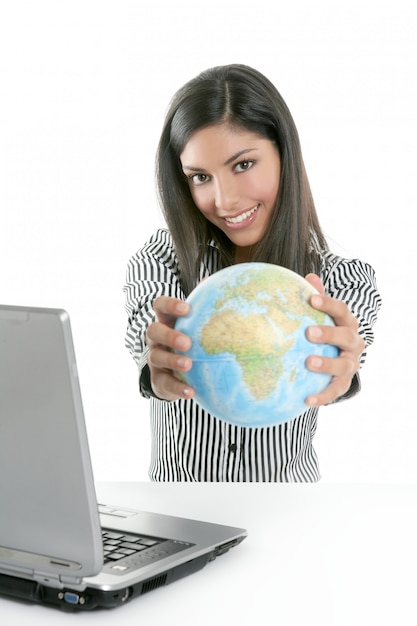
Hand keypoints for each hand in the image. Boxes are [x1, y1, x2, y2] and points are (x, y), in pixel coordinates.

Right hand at [146, 296, 195, 400]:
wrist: (175, 373)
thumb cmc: (190, 341)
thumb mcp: (196, 324)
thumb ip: (204, 306)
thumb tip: (217, 281)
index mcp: (166, 321)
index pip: (160, 306)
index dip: (170, 305)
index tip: (186, 308)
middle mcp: (156, 339)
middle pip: (153, 330)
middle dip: (169, 335)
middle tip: (187, 342)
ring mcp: (155, 359)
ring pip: (157, 357)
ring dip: (172, 360)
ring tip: (189, 364)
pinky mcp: (159, 380)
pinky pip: (165, 384)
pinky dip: (178, 388)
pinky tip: (192, 392)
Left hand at [303, 274, 364, 406]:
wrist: (340, 358)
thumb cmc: (325, 330)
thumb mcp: (322, 314)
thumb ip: (316, 296)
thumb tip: (308, 277)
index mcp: (347, 323)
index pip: (341, 310)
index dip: (328, 303)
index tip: (310, 297)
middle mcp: (353, 343)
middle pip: (346, 336)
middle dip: (329, 334)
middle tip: (309, 332)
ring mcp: (351, 364)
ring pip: (343, 365)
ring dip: (327, 364)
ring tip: (308, 362)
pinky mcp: (344, 383)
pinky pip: (335, 390)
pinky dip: (323, 396)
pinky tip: (306, 400)